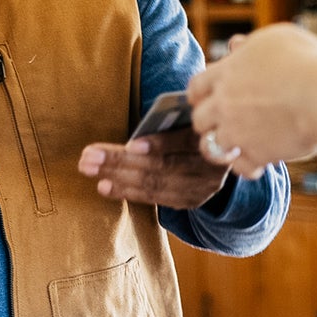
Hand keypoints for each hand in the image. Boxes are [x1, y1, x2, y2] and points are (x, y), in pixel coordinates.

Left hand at [77, 124, 232, 207]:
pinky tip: (104, 187)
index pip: (185, 142)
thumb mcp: (192, 116)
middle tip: (89, 156)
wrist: (227, 149)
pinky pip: (156, 198)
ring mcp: (203, 188)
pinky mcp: (192, 200)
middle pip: (163, 166)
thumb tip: (133, 129)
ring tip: (89, 169)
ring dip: (118, 177)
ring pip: (156, 185)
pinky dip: (128, 192)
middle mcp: (211, 167)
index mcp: (213, 136)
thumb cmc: (197, 124)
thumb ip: (171, 120)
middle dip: (122, 161)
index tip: (130, 145)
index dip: (159, 144)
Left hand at [186, 25, 316, 177]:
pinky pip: (240, 169)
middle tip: (226, 123)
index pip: (196, 87)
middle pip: (199, 120)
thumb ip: (252, 44)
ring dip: (225, 147)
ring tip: (239, 148)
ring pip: (211, 147)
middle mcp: (225, 104)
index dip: (200, 95)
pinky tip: (259, 163)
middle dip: (209, 123)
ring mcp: (236, 131)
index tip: (209, 99)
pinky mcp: (255, 154)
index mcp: (227, 73)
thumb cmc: (306, 62)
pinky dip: (248, 168)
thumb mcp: (278, 39)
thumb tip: (236, 45)